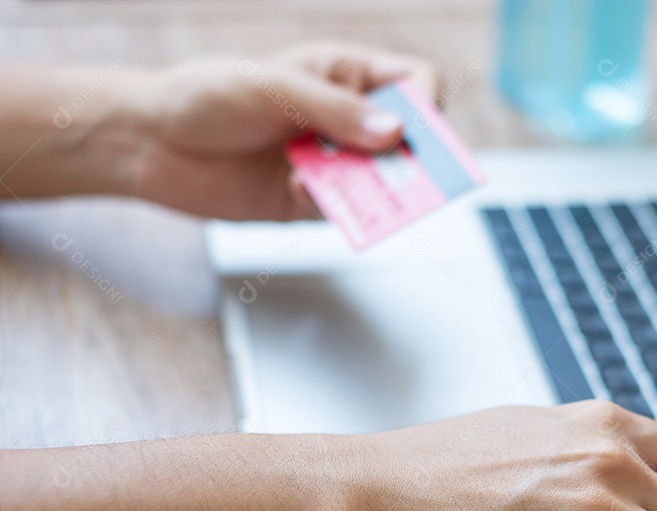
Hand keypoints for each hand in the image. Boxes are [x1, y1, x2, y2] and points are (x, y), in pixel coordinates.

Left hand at [132, 42, 437, 219]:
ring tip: (352, 191)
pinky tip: (300, 191)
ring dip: (376, 190)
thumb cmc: (206, 97)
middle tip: (406, 175)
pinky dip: (336, 209)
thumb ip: (335, 111)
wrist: (153, 143)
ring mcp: (332, 163)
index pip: (415, 83)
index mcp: (346, 75)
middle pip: (410, 141)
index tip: (416, 129)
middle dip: (412, 160)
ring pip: (383, 182)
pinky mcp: (312, 202)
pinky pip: (346, 212)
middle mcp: (346, 120)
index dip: (427, 105)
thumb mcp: (274, 89)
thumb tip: (394, 134)